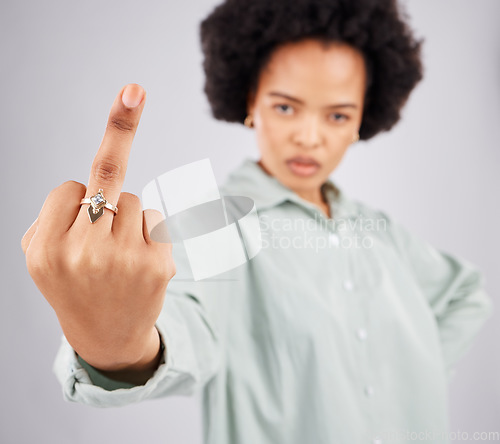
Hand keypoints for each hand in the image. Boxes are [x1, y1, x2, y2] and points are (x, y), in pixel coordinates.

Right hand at [21, 84, 174, 371]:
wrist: (107, 337)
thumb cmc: (74, 286)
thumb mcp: (42, 256)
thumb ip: (53, 216)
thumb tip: (92, 180)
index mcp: (44, 249)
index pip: (70, 186)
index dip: (76, 196)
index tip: (85, 195)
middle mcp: (82, 253)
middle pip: (110, 180)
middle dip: (118, 142)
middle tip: (134, 89)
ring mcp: (123, 261)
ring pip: (137, 200)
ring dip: (129, 217)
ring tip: (120, 257)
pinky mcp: (157, 266)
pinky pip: (158, 220)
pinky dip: (151, 231)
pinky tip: (140, 264)